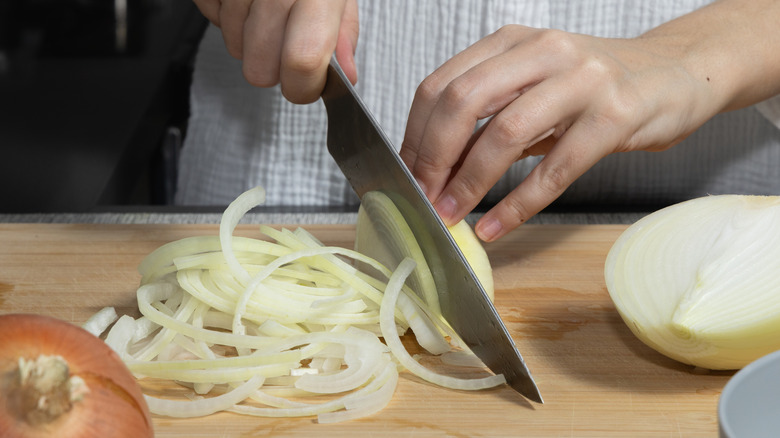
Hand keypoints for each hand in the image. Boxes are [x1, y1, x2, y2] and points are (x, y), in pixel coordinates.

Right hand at [192, 0, 358, 102]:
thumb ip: (343, 32)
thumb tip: (346, 73)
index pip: (303, 60)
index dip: (302, 86)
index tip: (306, 84)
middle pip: (260, 68)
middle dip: (271, 67)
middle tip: (284, 42)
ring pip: (235, 48)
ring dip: (248, 38)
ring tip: (264, 9)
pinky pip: (212, 18)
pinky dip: (226, 14)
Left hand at [399, 24, 721, 241]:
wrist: (675, 74)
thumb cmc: (594, 87)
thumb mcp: (533, 90)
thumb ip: (489, 119)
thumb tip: (436, 169)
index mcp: (512, 42)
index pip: (442, 85)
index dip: (416, 135)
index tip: (406, 174)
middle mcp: (543, 51)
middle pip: (463, 101)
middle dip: (434, 157)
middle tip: (422, 198)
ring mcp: (582, 79)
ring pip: (506, 132)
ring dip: (470, 182)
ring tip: (451, 216)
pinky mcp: (617, 114)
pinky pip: (557, 167)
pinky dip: (519, 203)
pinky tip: (496, 225)